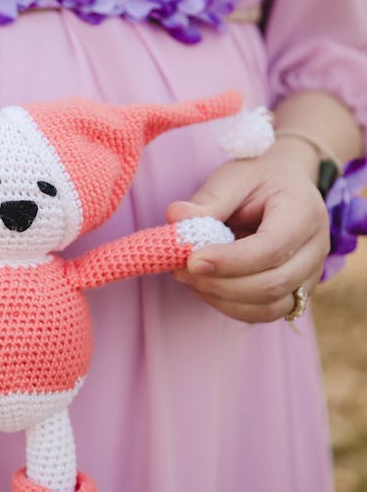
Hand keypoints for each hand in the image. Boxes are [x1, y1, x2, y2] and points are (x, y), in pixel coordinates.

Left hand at [165, 141, 329, 322]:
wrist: (283, 189)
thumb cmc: (257, 181)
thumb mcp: (233, 179)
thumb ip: (208, 200)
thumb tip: (175, 217)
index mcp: (304, 213)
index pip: (272, 248)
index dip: (230, 261)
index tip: (191, 260)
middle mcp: (315, 249)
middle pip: (272, 283)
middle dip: (220, 283)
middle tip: (181, 269)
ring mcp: (309, 276)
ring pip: (268, 307)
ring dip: (221, 298)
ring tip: (188, 276)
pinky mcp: (294, 293)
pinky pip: (262, 313)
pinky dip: (228, 305)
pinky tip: (204, 286)